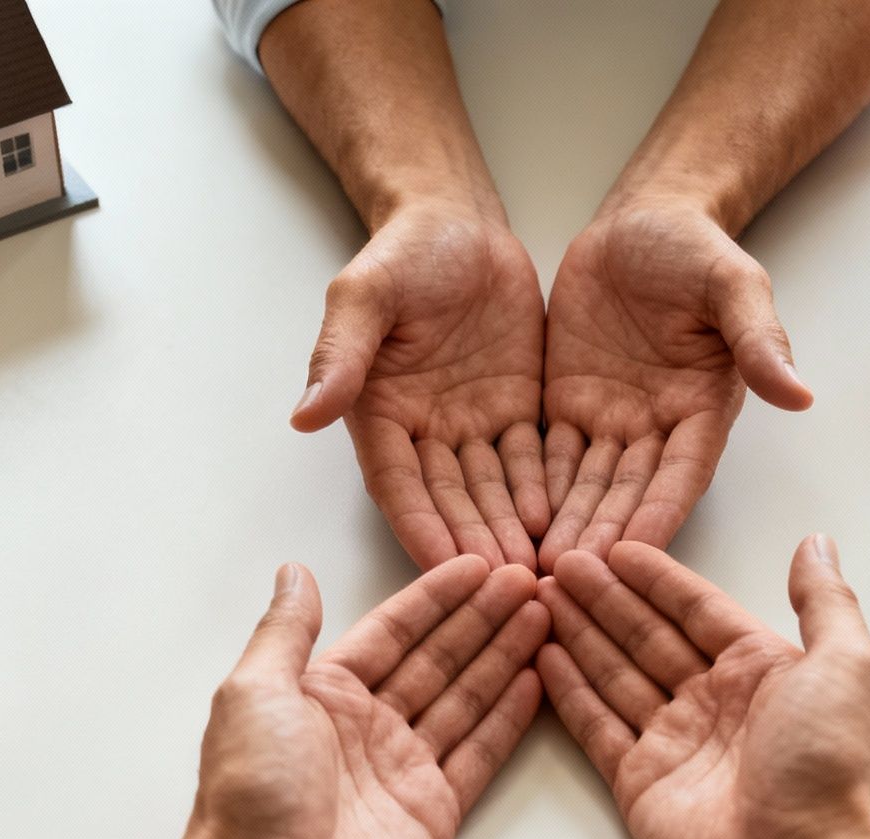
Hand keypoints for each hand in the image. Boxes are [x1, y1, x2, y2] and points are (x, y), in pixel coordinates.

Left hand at [185, 556, 547, 838]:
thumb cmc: (253, 788)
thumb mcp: (254, 691)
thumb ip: (286, 630)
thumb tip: (294, 571)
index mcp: (324, 692)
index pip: (394, 631)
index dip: (437, 598)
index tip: (479, 564)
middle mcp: (368, 725)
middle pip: (438, 659)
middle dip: (483, 619)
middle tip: (528, 580)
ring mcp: (404, 767)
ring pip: (465, 698)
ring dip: (504, 656)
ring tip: (544, 615)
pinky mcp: (434, 810)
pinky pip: (479, 754)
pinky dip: (508, 718)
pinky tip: (537, 680)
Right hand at [291, 203, 548, 571]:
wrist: (458, 223)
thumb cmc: (403, 252)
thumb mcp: (363, 295)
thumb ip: (340, 355)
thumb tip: (303, 414)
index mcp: (379, 414)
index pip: (399, 484)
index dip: (421, 524)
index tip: (443, 562)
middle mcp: (425, 433)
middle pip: (451, 500)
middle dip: (476, 543)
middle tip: (506, 585)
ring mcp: (473, 427)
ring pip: (494, 491)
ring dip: (512, 531)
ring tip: (540, 568)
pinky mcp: (518, 411)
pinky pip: (533, 460)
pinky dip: (545, 493)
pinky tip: (565, 521)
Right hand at [535, 536, 869, 838]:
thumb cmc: (828, 759)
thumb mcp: (848, 664)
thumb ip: (825, 601)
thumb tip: (817, 543)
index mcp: (763, 669)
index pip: (697, 610)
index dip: (655, 579)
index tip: (614, 547)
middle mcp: (716, 701)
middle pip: (648, 637)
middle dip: (605, 600)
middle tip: (560, 565)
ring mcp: (675, 741)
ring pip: (617, 674)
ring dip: (580, 635)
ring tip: (541, 596)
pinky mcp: (640, 781)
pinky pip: (597, 727)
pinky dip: (570, 692)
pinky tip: (543, 656)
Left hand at [537, 199, 813, 569]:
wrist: (641, 220)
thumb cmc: (694, 247)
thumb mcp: (734, 284)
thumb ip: (759, 339)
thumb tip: (800, 393)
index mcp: (702, 410)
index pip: (680, 475)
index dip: (658, 514)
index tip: (637, 554)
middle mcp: (656, 429)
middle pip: (627, 494)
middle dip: (600, 537)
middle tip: (570, 580)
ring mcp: (608, 421)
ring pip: (583, 486)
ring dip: (561, 526)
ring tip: (534, 567)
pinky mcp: (565, 406)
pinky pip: (546, 455)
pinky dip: (531, 491)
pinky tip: (506, 522)